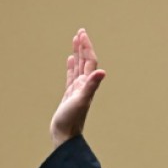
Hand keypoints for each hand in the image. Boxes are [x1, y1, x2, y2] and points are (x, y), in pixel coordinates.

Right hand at [50, 28, 106, 146]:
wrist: (65, 135)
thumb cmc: (72, 119)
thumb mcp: (81, 100)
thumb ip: (91, 85)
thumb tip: (102, 72)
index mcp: (87, 84)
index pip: (89, 61)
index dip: (86, 47)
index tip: (82, 34)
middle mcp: (84, 85)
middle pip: (85, 61)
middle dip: (83, 46)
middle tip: (80, 32)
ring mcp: (77, 89)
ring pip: (78, 67)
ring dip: (78, 54)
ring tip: (75, 41)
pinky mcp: (69, 95)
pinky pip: (71, 76)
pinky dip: (71, 66)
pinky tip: (70, 60)